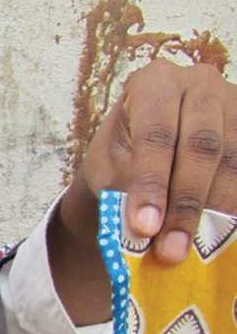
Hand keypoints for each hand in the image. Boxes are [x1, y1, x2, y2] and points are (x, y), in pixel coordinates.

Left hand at [75, 59, 236, 262]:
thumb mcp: (110, 166)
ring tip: (196, 251)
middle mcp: (201, 83)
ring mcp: (235, 103)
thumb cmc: (122, 154)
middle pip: (202, 147)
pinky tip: (224, 234)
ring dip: (217, 211)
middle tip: (171, 251)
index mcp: (155, 82)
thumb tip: (145, 230)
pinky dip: (234, 205)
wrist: (144, 147)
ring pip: (234, 161)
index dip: (151, 184)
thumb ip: (126, 188)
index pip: (156, 135)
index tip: (143, 227)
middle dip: (186, 205)